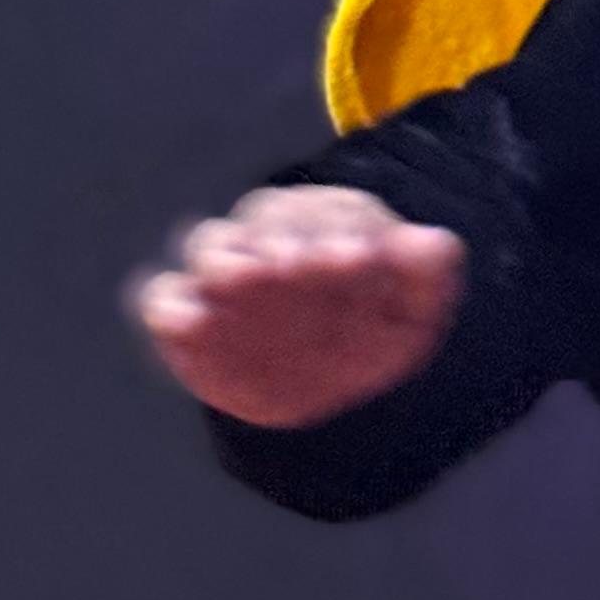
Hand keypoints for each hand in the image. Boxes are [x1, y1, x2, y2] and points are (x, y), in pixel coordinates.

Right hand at [132, 185, 463, 423]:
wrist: (328, 388)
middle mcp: (271, 239)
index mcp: (328, 224)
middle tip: (297, 265)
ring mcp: (224, 275)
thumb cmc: (374, 333)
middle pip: (266, 215)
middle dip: (281, 238)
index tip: (359, 260)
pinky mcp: (189, 314)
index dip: (344, 231)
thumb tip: (433, 242)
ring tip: (242, 278)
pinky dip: (171, 304)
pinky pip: (165, 297)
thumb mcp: (412, 310)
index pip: (330, 211)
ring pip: (211, 243)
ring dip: (224, 257)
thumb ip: (427, 273)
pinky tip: (191, 321)